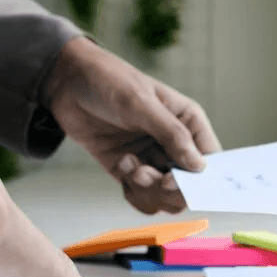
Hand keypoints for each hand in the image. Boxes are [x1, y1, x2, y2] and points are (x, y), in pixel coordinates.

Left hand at [46, 37, 221, 213]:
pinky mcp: (127, 168)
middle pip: (188, 185)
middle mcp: (173, 143)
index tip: (176, 179)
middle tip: (152, 176)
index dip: (201, 178)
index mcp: (187, 121)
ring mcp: (150, 157)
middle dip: (170, 188)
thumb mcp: (141, 103)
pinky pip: (140, 195)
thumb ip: (171, 134)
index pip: (210, 159)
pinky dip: (133, 192)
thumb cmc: (109, 80)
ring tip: (131, 167)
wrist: (66, 81)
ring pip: (164, 196)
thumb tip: (199, 167)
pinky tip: (121, 165)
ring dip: (149, 190)